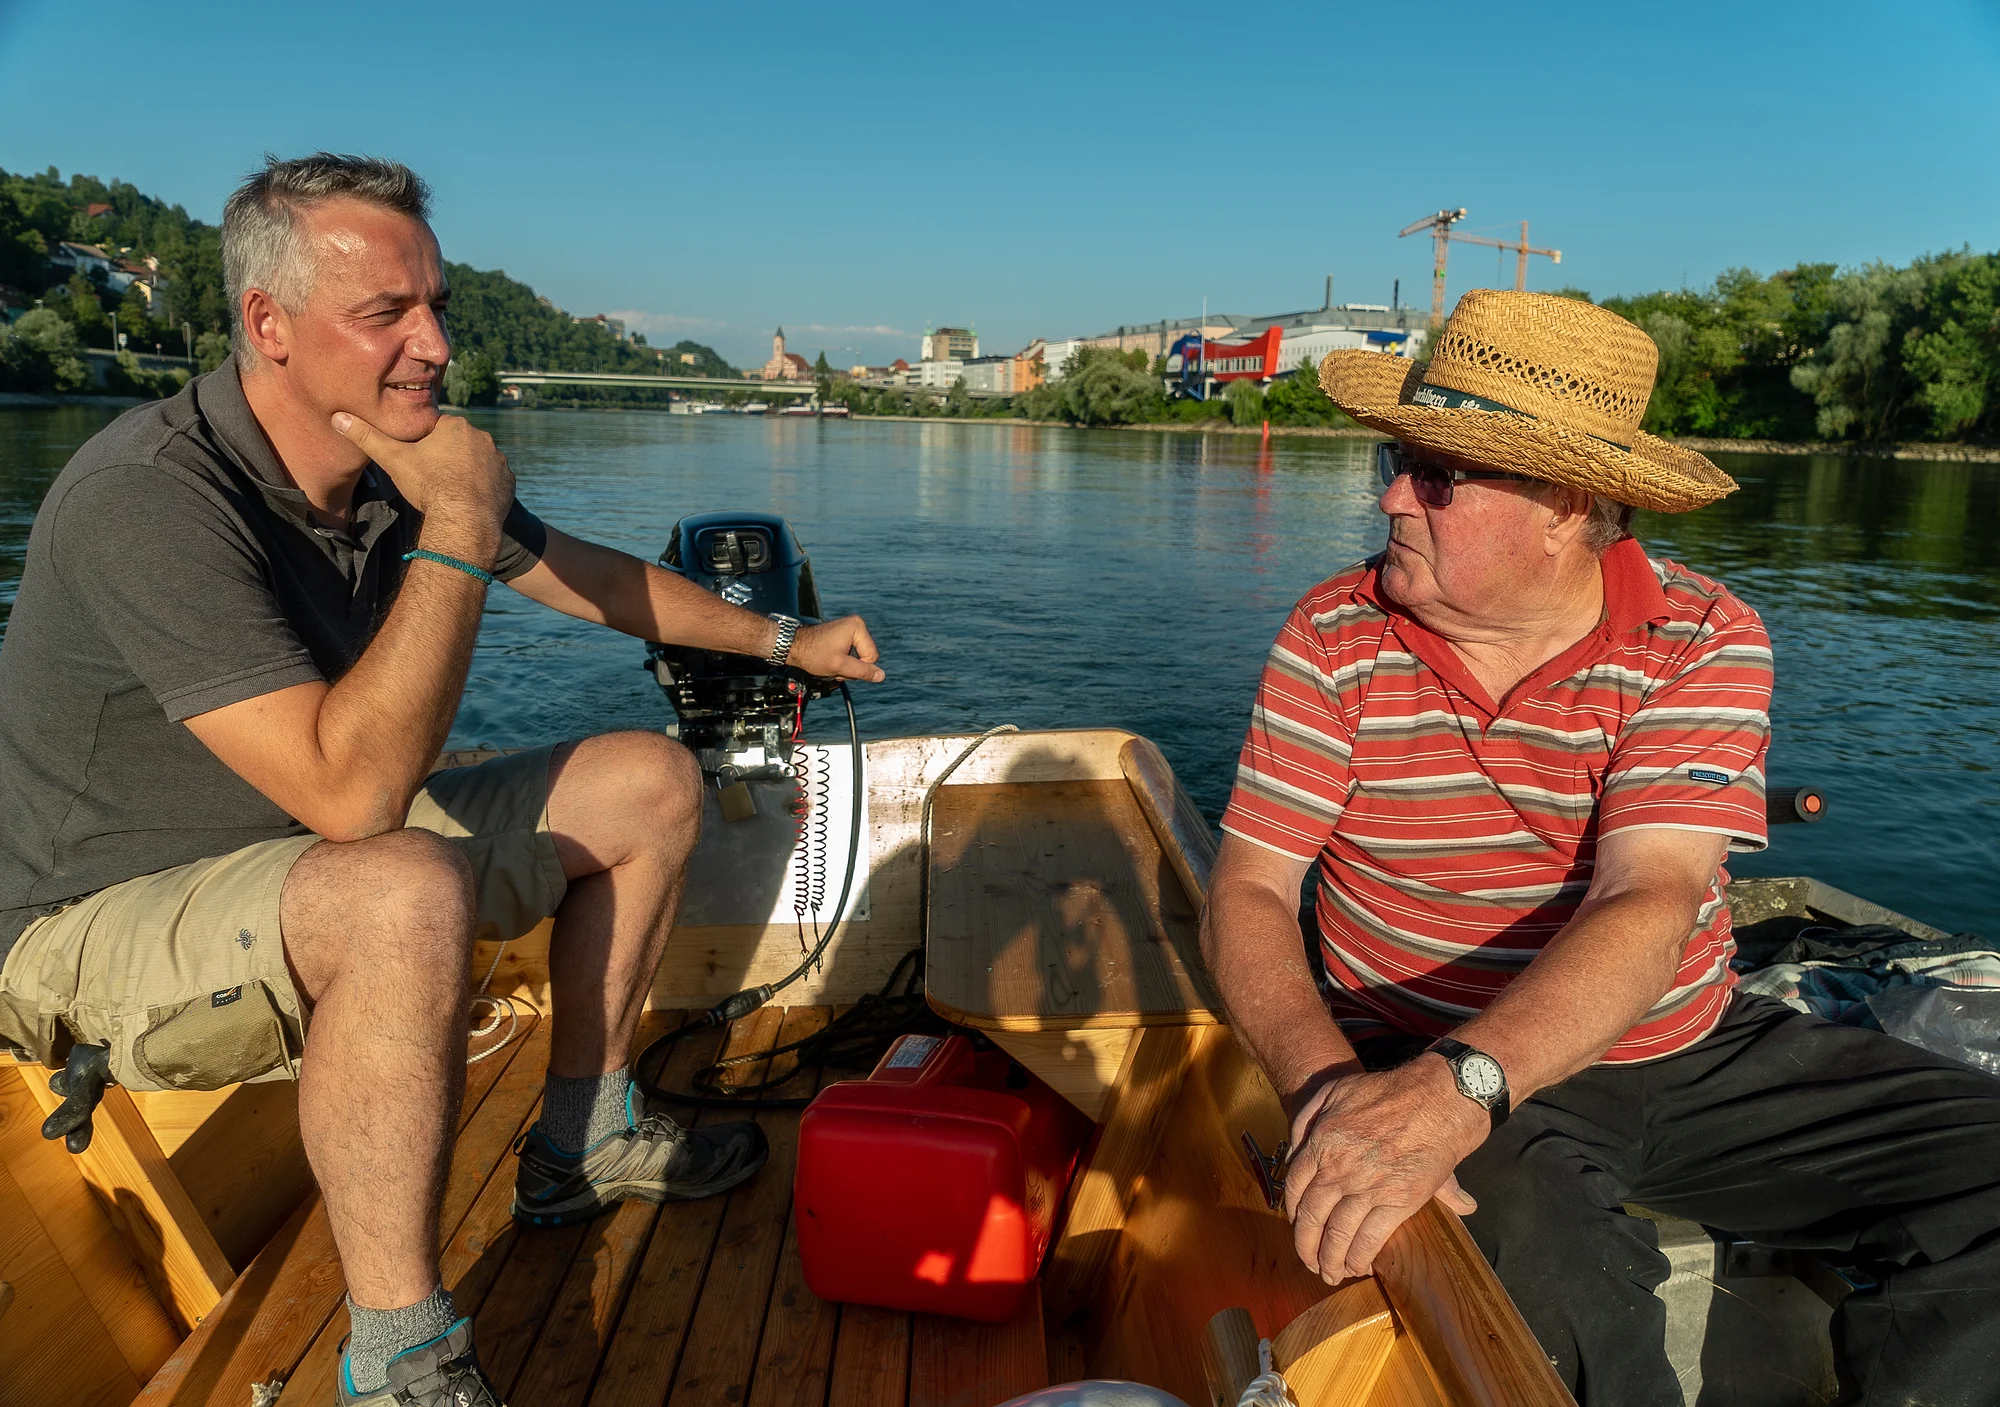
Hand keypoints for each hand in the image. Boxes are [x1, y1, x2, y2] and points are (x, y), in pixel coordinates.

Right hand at [332, 410, 515, 546]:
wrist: (464, 521)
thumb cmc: (429, 486)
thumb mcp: (393, 459)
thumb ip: (367, 437)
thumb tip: (338, 417)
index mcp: (455, 426)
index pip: (436, 430)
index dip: (425, 447)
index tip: (419, 464)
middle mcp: (482, 438)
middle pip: (458, 444)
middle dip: (447, 458)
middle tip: (434, 480)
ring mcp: (499, 460)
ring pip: (477, 461)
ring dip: (466, 472)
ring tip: (451, 492)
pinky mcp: (509, 481)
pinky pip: (493, 480)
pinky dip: (483, 488)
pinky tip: (470, 500)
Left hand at [789, 615, 884, 682]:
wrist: (794, 646)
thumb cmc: (813, 654)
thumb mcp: (840, 666)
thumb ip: (862, 672)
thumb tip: (881, 676)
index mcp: (858, 627)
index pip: (872, 657)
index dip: (858, 668)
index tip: (841, 667)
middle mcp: (857, 624)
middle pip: (867, 656)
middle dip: (852, 666)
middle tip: (835, 666)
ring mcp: (851, 628)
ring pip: (860, 657)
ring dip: (847, 665)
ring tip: (832, 662)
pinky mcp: (845, 633)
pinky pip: (853, 652)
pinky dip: (843, 660)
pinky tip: (832, 659)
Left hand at [1282, 1056, 1484, 1282]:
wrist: (1435, 1099)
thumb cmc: (1386, 1092)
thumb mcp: (1334, 1090)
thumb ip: (1308, 1118)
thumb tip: (1294, 1151)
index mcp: (1320, 1145)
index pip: (1295, 1188)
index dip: (1293, 1212)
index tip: (1296, 1225)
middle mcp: (1338, 1170)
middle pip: (1311, 1217)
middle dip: (1306, 1245)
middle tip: (1307, 1261)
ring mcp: (1366, 1188)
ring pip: (1337, 1234)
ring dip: (1330, 1259)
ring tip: (1329, 1273)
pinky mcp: (1396, 1201)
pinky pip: (1370, 1238)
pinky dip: (1359, 1257)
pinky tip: (1356, 1268)